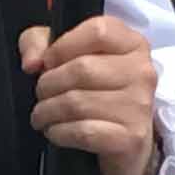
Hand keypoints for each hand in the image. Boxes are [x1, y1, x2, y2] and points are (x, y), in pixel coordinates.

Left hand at [21, 16, 160, 174]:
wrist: (123, 144)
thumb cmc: (95, 94)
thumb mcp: (67, 57)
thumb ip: (40, 42)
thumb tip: (31, 62)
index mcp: (132, 44)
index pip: (97, 31)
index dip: (62, 46)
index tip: (48, 63)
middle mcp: (142, 72)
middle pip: (82, 69)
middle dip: (48, 84)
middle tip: (41, 95)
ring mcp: (139, 106)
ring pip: (78, 102)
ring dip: (48, 111)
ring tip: (42, 115)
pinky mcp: (131, 137)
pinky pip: (83, 131)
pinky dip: (59, 132)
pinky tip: (55, 132)